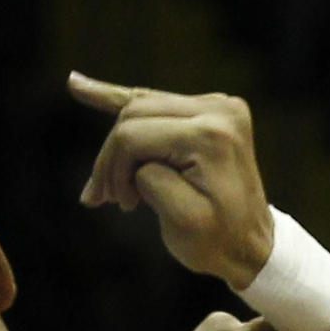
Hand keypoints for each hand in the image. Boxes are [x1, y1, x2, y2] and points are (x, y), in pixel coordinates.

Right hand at [70, 73, 273, 284]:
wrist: (253, 245)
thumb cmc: (218, 241)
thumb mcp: (183, 222)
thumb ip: (153, 183)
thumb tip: (133, 165)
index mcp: (212, 136)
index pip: (134, 135)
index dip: (117, 169)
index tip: (124, 205)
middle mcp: (219, 110)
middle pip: (134, 115)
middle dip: (114, 158)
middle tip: (110, 198)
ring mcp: (217, 105)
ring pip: (140, 109)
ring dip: (118, 145)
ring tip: (106, 186)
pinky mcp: (210, 109)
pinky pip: (153, 99)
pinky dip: (115, 96)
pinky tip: (77, 85)